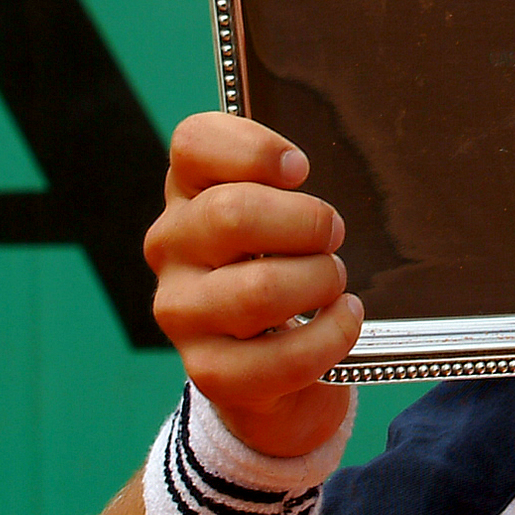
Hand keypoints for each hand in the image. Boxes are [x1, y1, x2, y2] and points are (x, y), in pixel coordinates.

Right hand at [145, 112, 360, 457]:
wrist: (273, 370)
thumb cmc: (285, 267)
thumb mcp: (281, 213)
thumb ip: (287, 181)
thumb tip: (298, 167)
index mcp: (188, 191)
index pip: (194, 144)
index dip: (255, 149)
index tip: (300, 169)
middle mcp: (172, 246)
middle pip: (233, 215)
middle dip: (308, 224)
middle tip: (333, 236)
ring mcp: (181, 311)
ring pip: (259, 289)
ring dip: (319, 283)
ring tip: (333, 284)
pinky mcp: (208, 370)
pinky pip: (281, 357)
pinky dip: (330, 337)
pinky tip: (342, 321)